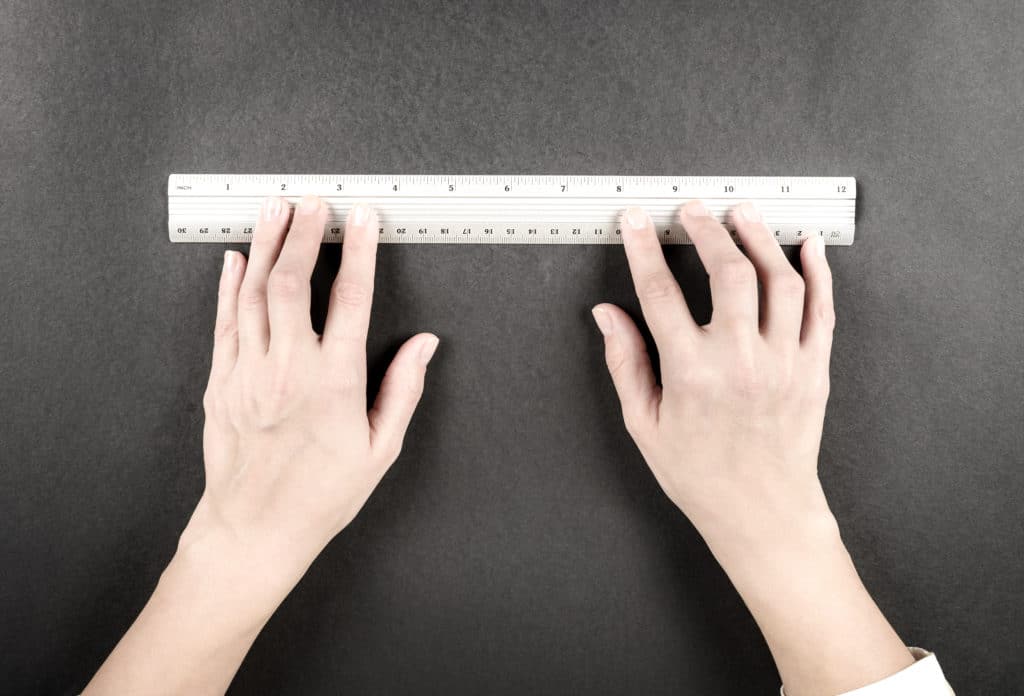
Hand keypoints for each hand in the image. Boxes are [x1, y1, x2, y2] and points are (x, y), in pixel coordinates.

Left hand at [84, 194, 437, 695]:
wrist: (254, 530)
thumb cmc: (319, 496)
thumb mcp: (380, 450)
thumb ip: (403, 390)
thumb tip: (424, 346)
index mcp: (334, 382)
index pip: (349, 299)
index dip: (358, 252)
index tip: (363, 220)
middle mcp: (288, 368)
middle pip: (292, 282)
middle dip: (304, 234)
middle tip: (314, 202)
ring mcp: (249, 372)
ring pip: (253, 293)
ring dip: (266, 246)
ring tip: (276, 211)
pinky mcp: (223, 382)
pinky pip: (225, 321)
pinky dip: (229, 286)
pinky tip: (236, 260)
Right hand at [592, 200, 833, 543]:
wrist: (763, 513)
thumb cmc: (701, 475)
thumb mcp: (645, 425)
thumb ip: (625, 364)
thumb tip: (606, 316)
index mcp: (691, 374)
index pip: (660, 293)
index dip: (643, 249)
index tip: (636, 222)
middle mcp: (740, 361)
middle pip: (728, 271)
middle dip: (707, 229)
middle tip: (693, 211)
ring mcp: (784, 362)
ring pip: (779, 280)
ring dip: (760, 237)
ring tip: (743, 213)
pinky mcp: (814, 369)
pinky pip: (822, 308)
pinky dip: (818, 270)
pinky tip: (806, 245)